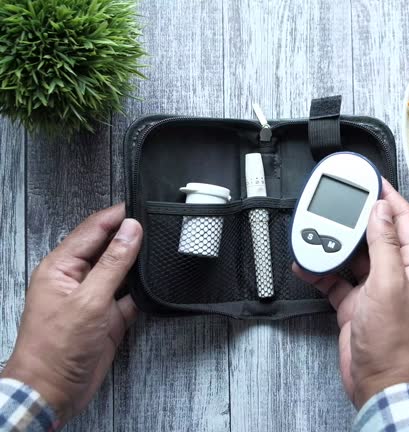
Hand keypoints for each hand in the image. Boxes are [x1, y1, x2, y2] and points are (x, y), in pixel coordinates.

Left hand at [1, 204, 142, 422]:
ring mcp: (94, 298)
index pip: (92, 230)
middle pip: (108, 247)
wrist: (54, 390)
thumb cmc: (56, 348)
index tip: (141, 206)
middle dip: (131, 236)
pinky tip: (157, 285)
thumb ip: (113, 263)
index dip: (117, 216)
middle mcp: (77, 279)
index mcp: (61, 267)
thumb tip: (131, 230)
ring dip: (140, 263)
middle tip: (158, 225)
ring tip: (162, 249)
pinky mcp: (108, 318)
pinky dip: (144, 292)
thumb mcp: (89, 300)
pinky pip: (131, 297)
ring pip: (122, 271)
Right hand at [293, 180, 408, 408]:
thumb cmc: (394, 342)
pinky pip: (338, 280)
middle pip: (377, 235)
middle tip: (338, 201)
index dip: (389, 197)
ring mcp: (377, 290)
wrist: (378, 383)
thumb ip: (386, 246)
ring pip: (355, 256)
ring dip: (336, 244)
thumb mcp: (389, 285)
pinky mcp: (357, 305)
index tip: (372, 180)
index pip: (405, 220)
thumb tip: (381, 212)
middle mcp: (399, 275)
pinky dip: (322, 271)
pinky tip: (308, 263)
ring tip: (318, 232)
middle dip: (357, 218)